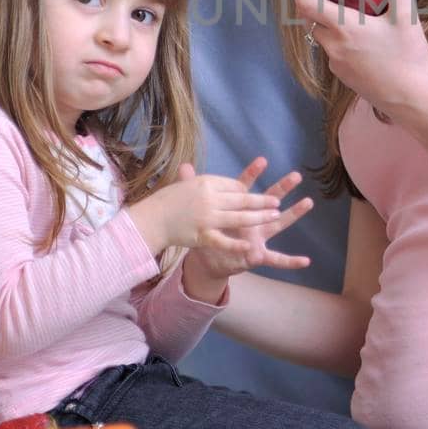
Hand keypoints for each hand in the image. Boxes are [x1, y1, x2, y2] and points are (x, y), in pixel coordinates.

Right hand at [131, 160, 281, 255]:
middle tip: (277, 202)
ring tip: (274, 216)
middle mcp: (209, 199)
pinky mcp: (202, 236)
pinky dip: (237, 244)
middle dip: (262, 201)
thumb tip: (230, 182)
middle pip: (242, 200)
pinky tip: (250, 245)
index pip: (235, 185)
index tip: (257, 195)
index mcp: (207, 183)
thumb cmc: (169, 200)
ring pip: (239, 218)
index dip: (248, 191)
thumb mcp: (189, 184)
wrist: (151, 219)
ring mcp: (206, 218)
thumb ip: (213, 184)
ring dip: (259, 217)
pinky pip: (223, 241)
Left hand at [182, 162, 314, 295]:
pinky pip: (276, 258)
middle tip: (296, 175)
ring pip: (278, 223)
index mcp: (239, 207)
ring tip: (308, 202)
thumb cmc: (208, 231)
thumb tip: (183, 167)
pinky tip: (306, 260)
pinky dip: (291, 261)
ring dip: (294, 213)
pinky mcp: (258, 254)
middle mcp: (253, 219)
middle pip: (268, 200)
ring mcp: (258, 236)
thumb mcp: (200, 211)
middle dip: (282, 187)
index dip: (252, 174)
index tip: (262, 160)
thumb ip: (194, 190)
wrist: (208, 258)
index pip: (245, 187)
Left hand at [288, 0, 427, 114]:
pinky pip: (332, 51)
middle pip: (309, 19)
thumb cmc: (408, 57)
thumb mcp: (406, 16)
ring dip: (323, 21)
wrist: (411, 100)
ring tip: (341, 9)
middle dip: (308, 1)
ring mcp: (336, 64)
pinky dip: (336, 38)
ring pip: (321, 36)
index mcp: (344, 28)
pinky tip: (358, 36)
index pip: (306, 3)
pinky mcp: (344, 76)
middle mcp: (333, 46)